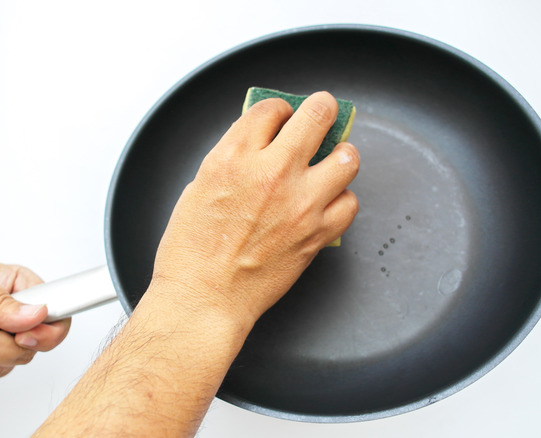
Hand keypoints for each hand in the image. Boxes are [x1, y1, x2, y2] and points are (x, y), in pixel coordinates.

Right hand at [150, 91, 358, 325]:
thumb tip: (256, 144)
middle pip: (318, 114)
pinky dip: (340, 200)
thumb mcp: (198, 187)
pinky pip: (349, 202)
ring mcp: (301, 202)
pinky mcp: (317, 232)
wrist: (205, 299)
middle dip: (322, 109)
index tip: (280, 118)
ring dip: (339, 155)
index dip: (278, 111)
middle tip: (322, 113)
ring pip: (348, 157)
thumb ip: (231, 160)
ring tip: (329, 162)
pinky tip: (325, 203)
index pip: (272, 108)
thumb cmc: (191, 251)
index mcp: (233, 157)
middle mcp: (272, 172)